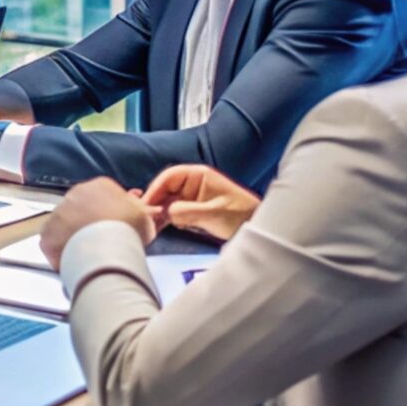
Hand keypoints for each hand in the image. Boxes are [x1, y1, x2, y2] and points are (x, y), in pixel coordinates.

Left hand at [39, 178, 157, 269]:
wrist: (106, 246)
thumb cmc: (128, 230)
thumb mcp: (144, 216)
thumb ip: (140, 210)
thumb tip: (143, 210)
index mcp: (101, 185)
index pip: (105, 195)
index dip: (113, 212)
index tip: (118, 224)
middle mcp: (76, 193)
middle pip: (84, 208)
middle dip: (92, 222)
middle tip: (104, 239)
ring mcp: (59, 212)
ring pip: (68, 223)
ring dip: (76, 234)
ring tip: (91, 251)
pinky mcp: (47, 232)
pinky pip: (54, 240)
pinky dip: (63, 249)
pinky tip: (76, 258)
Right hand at [141, 164, 259, 242]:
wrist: (261, 230)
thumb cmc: (243, 215)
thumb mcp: (214, 213)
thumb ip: (188, 211)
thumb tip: (165, 212)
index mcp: (199, 175)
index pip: (169, 177)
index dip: (155, 189)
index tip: (145, 204)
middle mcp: (193, 184)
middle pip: (165, 190)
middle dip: (154, 203)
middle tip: (145, 219)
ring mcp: (192, 198)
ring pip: (167, 202)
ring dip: (158, 213)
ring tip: (150, 226)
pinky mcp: (193, 211)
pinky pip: (173, 213)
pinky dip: (166, 220)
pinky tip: (159, 229)